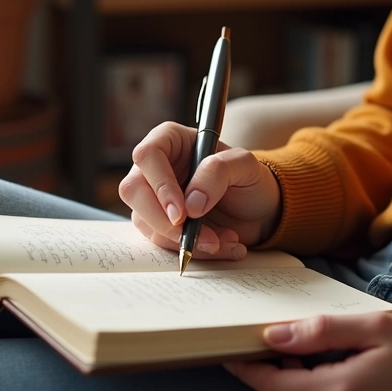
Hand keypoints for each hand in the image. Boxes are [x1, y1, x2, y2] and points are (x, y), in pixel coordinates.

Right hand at [118, 122, 280, 259]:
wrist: (258, 209)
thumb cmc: (248, 178)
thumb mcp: (244, 165)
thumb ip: (218, 172)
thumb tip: (191, 203)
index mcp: (170, 140)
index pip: (148, 156)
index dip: (160, 185)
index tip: (181, 213)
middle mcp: (155, 167)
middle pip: (134, 191)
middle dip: (162, 221)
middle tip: (192, 238)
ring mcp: (153, 197)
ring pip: (144, 221)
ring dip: (182, 240)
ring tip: (221, 240)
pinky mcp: (158, 223)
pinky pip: (161, 241)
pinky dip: (191, 250)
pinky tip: (219, 245)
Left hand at [224, 313, 391, 390]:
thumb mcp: (374, 327)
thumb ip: (320, 332)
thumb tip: (273, 336)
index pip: (273, 387)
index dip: (247, 370)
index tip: (230, 351)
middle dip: (277, 369)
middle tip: (278, 338)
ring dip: (302, 381)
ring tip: (319, 350)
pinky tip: (342, 369)